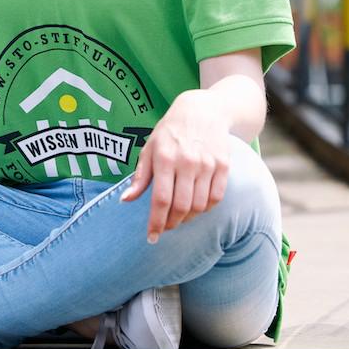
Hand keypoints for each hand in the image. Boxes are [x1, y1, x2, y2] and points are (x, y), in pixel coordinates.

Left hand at [120, 89, 229, 241]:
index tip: (151, 237)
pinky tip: (196, 205)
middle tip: (165, 227)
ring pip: (199, 206)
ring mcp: (208, 164)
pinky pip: (216, 198)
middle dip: (171, 224)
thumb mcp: (150, 148)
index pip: (161, 199)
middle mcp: (187, 162)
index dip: (156, 223)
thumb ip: (140, 177)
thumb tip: (126, 200)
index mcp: (165, 158)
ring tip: (179, 216)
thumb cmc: (171, 131)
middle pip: (181, 207)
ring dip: (187, 218)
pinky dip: (205, 208)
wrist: (203, 110)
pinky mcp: (223, 165)